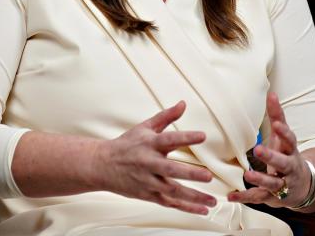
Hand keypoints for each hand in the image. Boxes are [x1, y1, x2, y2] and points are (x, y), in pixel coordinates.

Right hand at [93, 101, 216, 214]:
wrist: (101, 165)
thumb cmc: (126, 145)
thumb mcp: (144, 127)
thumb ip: (166, 116)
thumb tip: (183, 104)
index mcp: (149, 143)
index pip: (169, 139)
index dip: (185, 137)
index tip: (202, 135)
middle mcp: (149, 163)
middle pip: (171, 170)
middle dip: (190, 174)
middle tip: (208, 176)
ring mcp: (148, 181)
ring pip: (172, 191)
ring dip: (193, 197)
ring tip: (212, 201)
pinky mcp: (148, 194)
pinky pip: (169, 203)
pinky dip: (186, 208)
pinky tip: (201, 210)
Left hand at [228, 93, 308, 207]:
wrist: (302, 185)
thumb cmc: (287, 154)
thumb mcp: (283, 137)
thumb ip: (277, 116)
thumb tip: (272, 93)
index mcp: (291, 150)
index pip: (291, 140)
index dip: (284, 132)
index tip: (277, 124)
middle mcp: (289, 168)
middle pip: (283, 163)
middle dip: (272, 157)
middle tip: (258, 149)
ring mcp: (282, 184)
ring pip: (273, 183)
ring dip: (260, 179)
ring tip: (247, 175)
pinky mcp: (272, 197)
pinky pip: (258, 197)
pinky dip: (244, 197)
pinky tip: (231, 196)